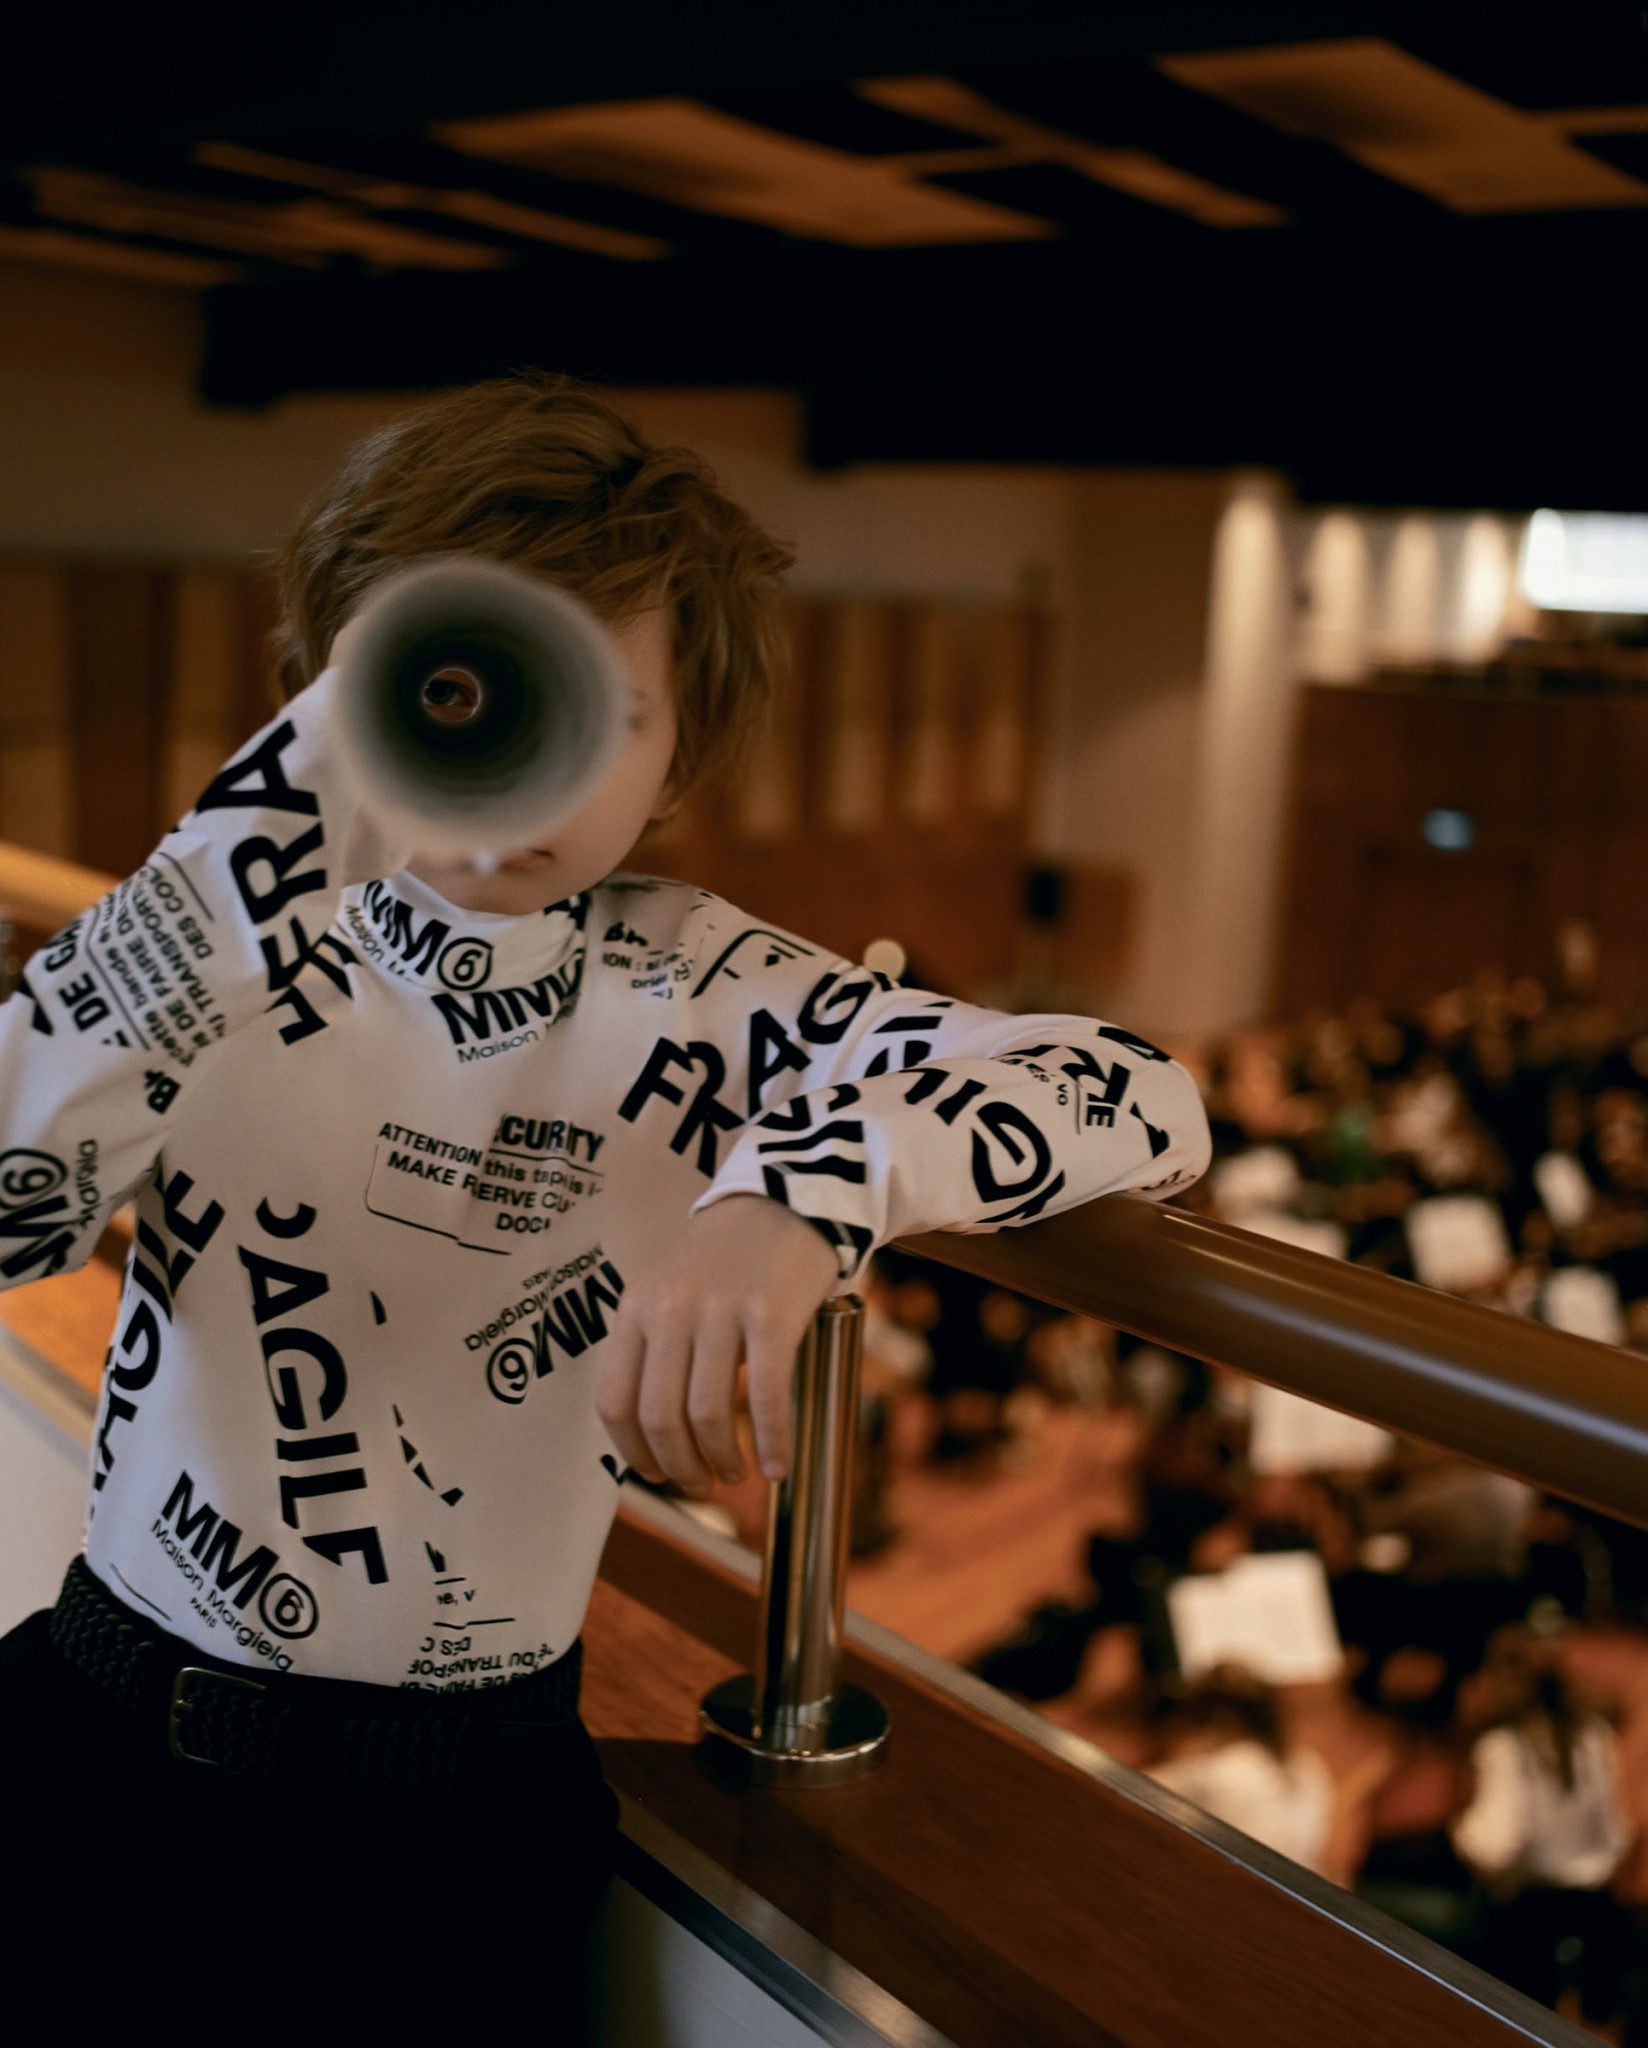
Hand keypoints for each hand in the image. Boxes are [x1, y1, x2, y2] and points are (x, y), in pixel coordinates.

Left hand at [596, 1195, 838, 1492]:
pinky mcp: (771, 1312)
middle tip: (702, 1484)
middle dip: (680, 1468)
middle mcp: (670, 1308)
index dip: (633, 1453)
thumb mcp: (671, 1290)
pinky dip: (772, 1441)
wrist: (786, 1199)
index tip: (658, 1475)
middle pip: (659, 1417)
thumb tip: (656, 1434)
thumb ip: (656, 1346)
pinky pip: (766, 1394)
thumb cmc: (729, 1258)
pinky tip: (778, 1465)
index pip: (614, 1402)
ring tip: (737, 1473)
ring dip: (722, 1459)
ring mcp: (720, 1309)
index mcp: (636, 1308)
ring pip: (707, 1413)